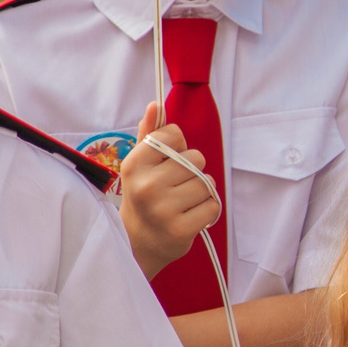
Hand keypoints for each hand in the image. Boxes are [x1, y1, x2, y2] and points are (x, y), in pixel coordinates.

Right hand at [118, 102, 221, 280]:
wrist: (138, 242)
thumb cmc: (144, 195)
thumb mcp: (140, 164)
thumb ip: (150, 133)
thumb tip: (155, 104)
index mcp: (134, 164)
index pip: (174, 135)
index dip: (178, 147)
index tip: (166, 162)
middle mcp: (147, 185)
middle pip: (196, 158)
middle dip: (192, 171)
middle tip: (176, 186)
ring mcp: (163, 209)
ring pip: (207, 183)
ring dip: (202, 191)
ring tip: (183, 201)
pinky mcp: (180, 229)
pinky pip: (212, 206)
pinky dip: (207, 210)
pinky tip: (191, 215)